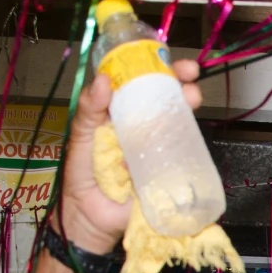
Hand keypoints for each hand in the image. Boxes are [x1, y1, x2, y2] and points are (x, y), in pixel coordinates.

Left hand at [59, 67, 203, 253]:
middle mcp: (143, 125)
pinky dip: (187, 141)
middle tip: (189, 76)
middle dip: (182, 82)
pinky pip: (182, 152)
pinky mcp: (169, 168)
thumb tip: (102, 80)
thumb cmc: (82, 174)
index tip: (165, 56)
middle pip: (167, 97)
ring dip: (189, 106)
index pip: (141, 82)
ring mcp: (158, 146)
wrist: (89, 216)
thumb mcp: (80, 135)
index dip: (156, 66)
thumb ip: (89, 108)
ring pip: (179, 120)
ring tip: (191, 98)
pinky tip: (187, 133)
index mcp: (122, 112)